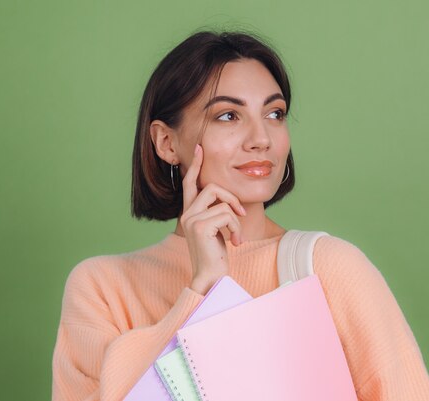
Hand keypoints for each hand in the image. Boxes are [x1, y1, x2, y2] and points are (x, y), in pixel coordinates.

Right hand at [181, 144, 246, 294]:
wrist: (211, 278)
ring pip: (221, 201)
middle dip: (231, 197)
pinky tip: (235, 242)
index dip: (196, 166)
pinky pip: (226, 214)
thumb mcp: (218, 230)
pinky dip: (236, 227)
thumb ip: (217, 213)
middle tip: (242, 213)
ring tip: (237, 236)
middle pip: (210, 187)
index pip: (190, 183)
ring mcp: (191, 220)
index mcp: (189, 213)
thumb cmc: (217, 256)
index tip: (201, 149)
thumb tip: (228, 200)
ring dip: (236, 218)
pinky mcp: (199, 227)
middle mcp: (186, 214)